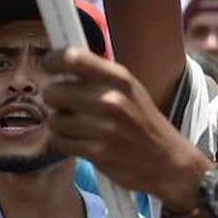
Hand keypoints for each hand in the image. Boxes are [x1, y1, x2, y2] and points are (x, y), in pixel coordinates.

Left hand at [44, 48, 210, 211]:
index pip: (72, 57)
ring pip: (55, 120)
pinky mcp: (98, 152)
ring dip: (63, 126)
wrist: (167, 160)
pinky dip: (69, 144)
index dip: (53, 61)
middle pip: (54, 92)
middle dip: (56, 101)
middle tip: (71, 106)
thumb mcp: (129, 89)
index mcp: (119, 77)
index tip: (50, 66)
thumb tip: (58, 60)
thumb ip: (97, 75)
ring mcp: (105, 127)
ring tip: (83, 128)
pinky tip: (87, 143)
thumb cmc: (142, 121)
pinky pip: (62, 143)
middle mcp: (111, 99)